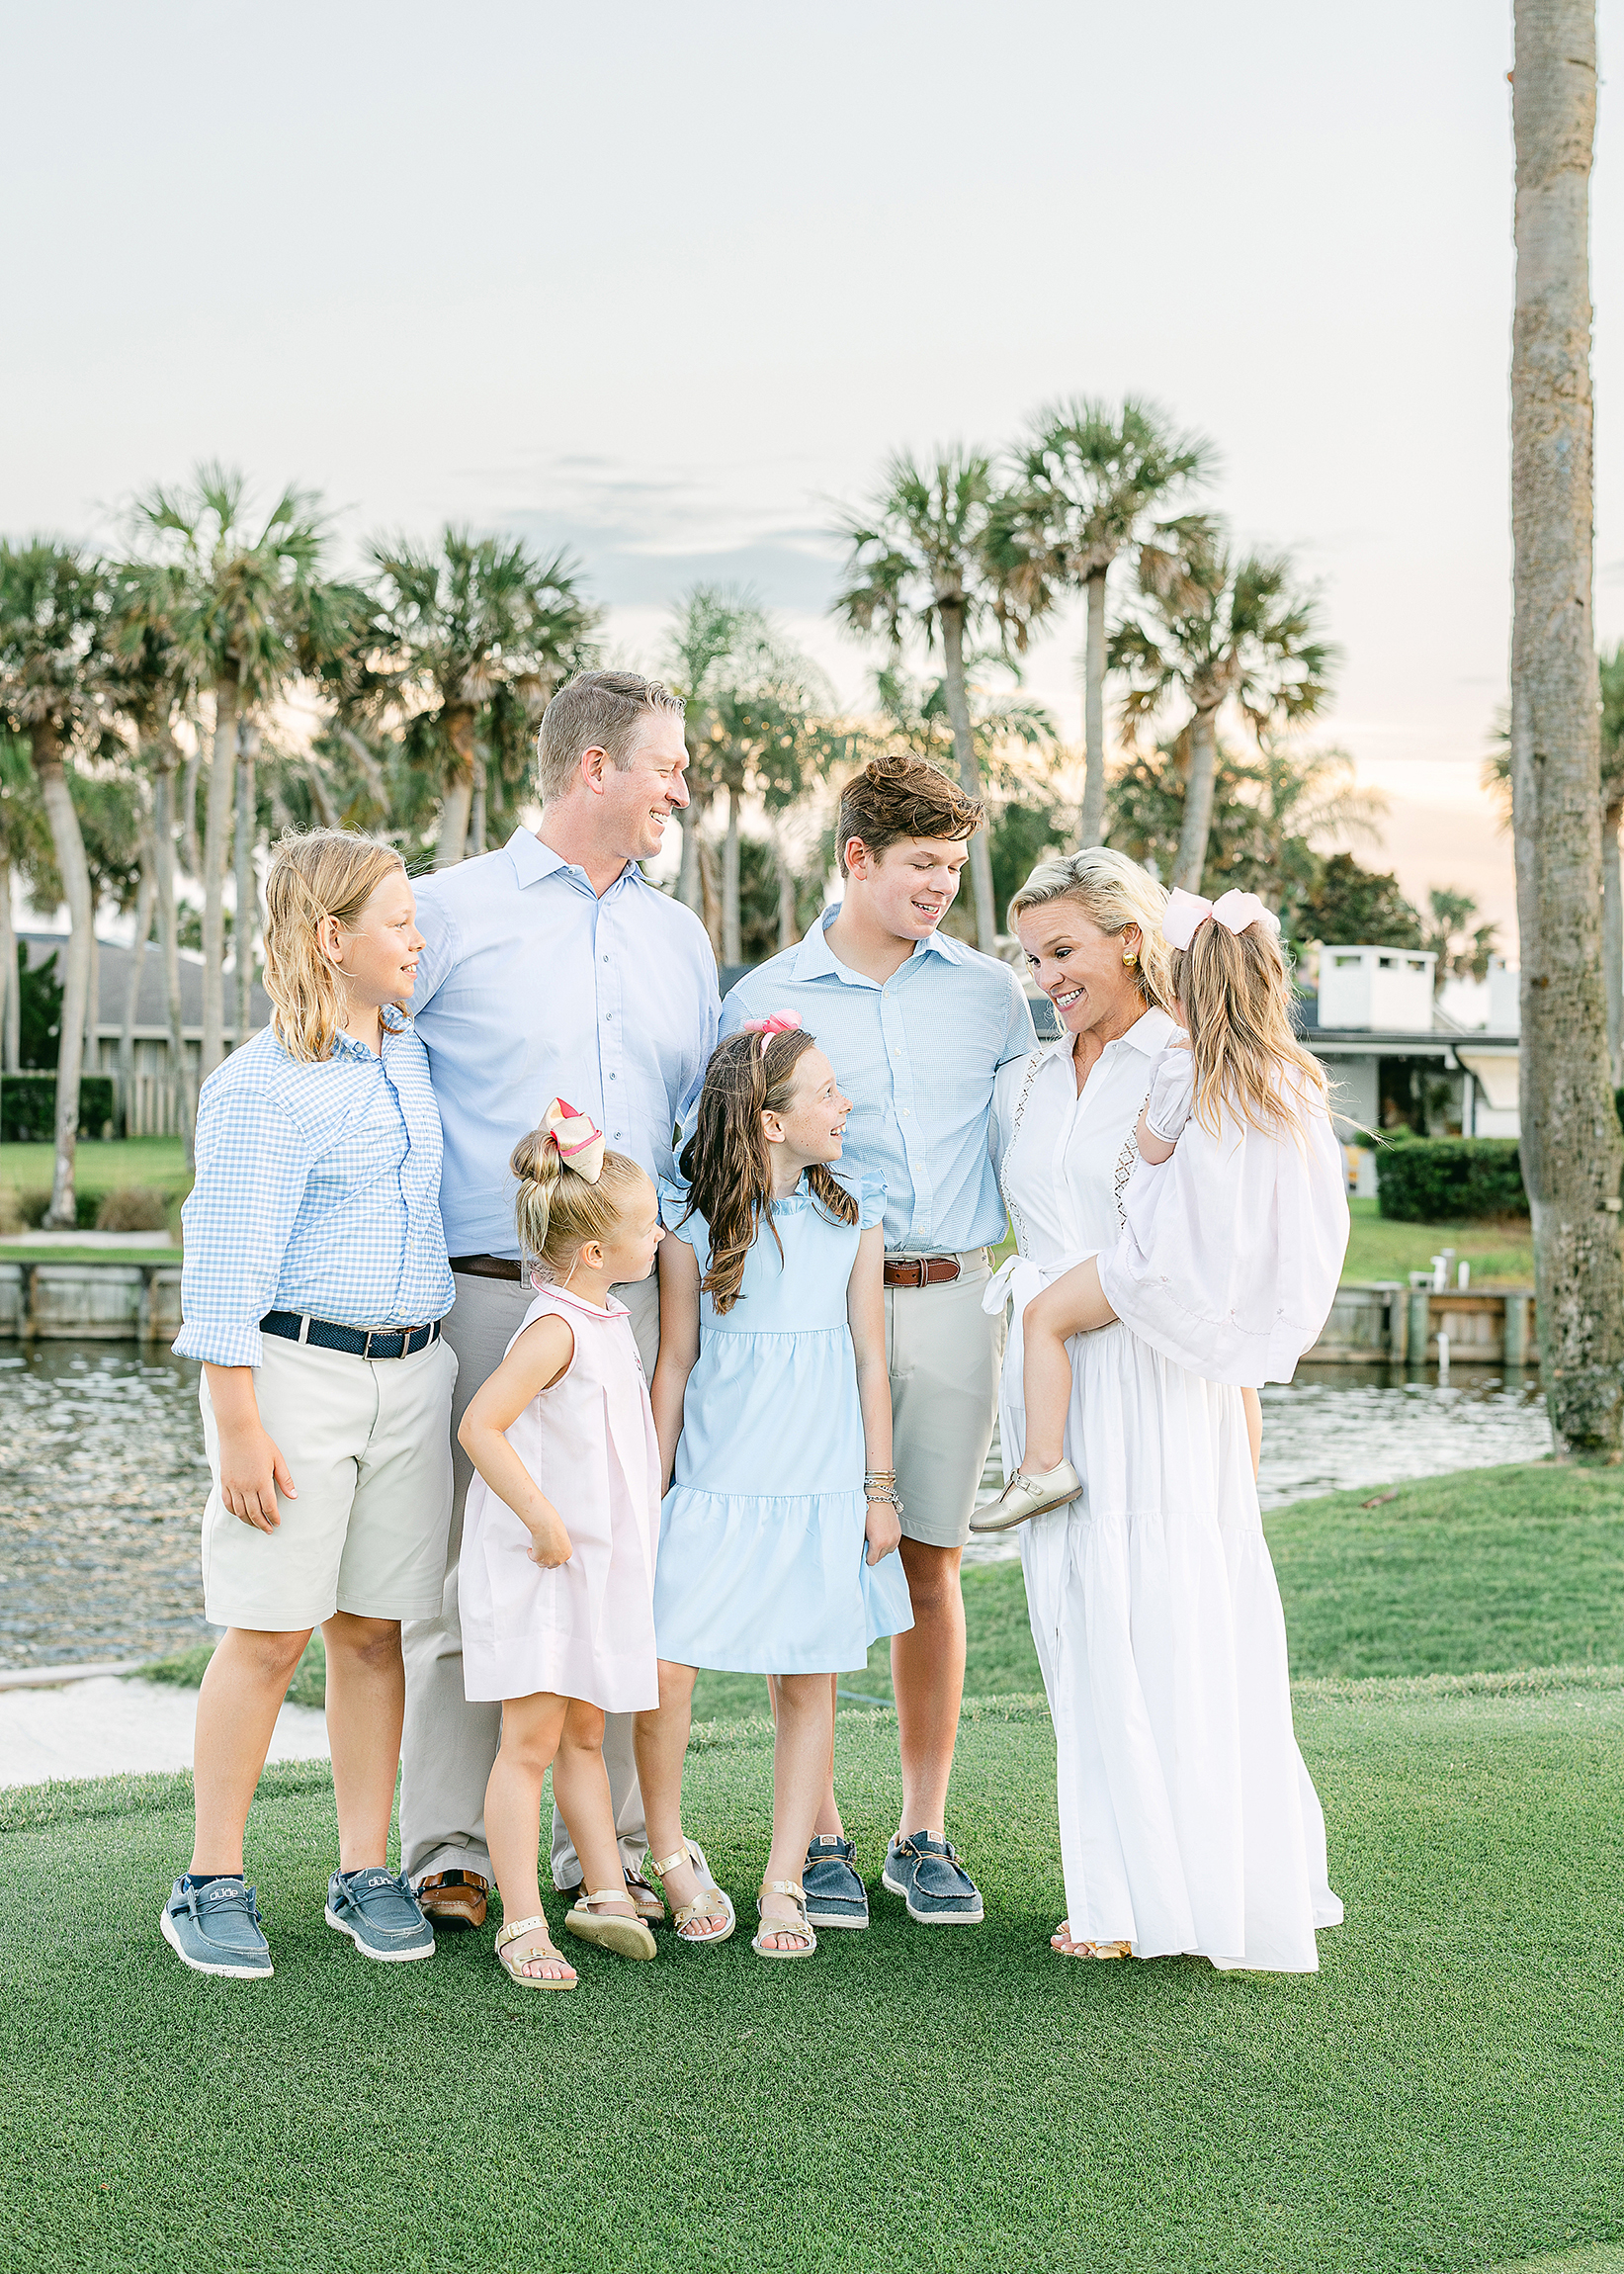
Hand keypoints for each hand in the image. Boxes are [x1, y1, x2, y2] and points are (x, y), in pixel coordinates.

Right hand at [217, 1416, 294, 1532]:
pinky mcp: (224, 1482)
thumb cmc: (261, 1444)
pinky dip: (234, 1512)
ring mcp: (233, 1485)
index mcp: (261, 1481)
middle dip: (263, 1524)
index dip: (274, 1518)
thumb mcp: (278, 1460)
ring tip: (256, 1525)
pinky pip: (228, 1503)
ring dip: (249, 1521)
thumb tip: (293, 1496)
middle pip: (254, 1513)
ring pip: (240, 1512)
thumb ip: (285, 1480)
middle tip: (269, 1530)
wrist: (238, 1432)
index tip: (278, 1523)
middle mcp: (246, 1486)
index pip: (269, 1507)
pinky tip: (241, 1515)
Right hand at [526, 1503, 573, 1568]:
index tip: (550, 1553)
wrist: (546, 1525)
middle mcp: (559, 1560)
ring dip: (539, 1558)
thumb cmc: (555, 1526)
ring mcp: (548, 1561)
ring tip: (537, 1550)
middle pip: (552, 1564)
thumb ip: (560, 1545)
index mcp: (567, 1554)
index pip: (561, 1560)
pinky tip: (531, 1549)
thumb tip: (554, 1546)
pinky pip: (532, 1558)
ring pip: (541, 1564)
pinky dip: (531, 1554)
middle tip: (544, 1552)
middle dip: (547, 1559)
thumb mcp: (563, 1537)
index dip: (554, 1556)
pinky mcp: (538, 1559)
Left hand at [864, 1498, 900, 1564]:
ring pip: (887, 1552)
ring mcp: (895, 1539)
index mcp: (878, 1543)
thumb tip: (864, 1551)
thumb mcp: (863, 1531)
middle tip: (868, 1543)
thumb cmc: (868, 1512)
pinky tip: (882, 1535)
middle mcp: (888, 1543)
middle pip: (880, 1558)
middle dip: (874, 1552)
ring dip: (882, 1549)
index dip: (867, 1557)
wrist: (879, 1500)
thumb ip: (864, 1543)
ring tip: (876, 1539)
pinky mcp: (899, 1534)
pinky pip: (893, 1545)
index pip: (872, 1561)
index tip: (864, 1552)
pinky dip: (888, 1543)